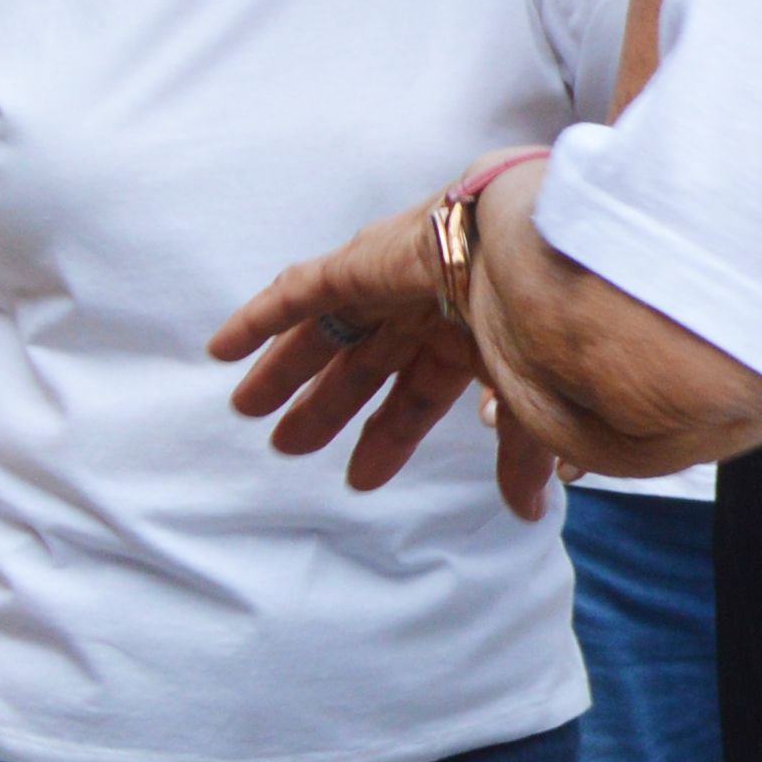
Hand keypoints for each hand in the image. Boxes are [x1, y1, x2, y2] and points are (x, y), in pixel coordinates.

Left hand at [215, 202, 558, 517]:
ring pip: (323, 332)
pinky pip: (294, 295)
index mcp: (467, 340)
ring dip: (285, 369)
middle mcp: (422, 311)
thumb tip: (527, 512)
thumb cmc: (540, 321)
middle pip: (360, 367)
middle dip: (325, 407)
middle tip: (286, 446)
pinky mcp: (353, 267)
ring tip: (247, 407)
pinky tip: (221, 350)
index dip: (388, 439)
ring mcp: (385, 285)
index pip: (416, 398)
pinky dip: (257, 320)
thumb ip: (520, 455)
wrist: (531, 250)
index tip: (361, 480)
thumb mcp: (529, 400)